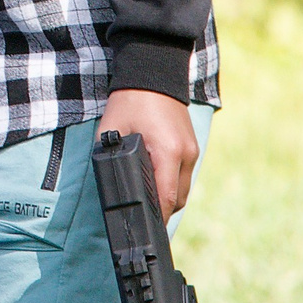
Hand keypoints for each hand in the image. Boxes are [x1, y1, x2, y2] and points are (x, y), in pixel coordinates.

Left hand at [99, 87, 199, 218]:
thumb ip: (111, 159)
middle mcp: (185, 154)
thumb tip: (110, 185)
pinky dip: (172, 184)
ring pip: (183, 188)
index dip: (157, 218)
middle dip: (162, 212)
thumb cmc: (129, 100)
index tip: (145, 230)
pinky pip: (184, 175)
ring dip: (168, 199)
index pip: (167, 198)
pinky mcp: (192, 146)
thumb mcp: (112, 130)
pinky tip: (157, 186)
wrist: (154, 72)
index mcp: (168, 151)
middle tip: (143, 221)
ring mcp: (192, 150)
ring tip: (148, 206)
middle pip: (179, 199)